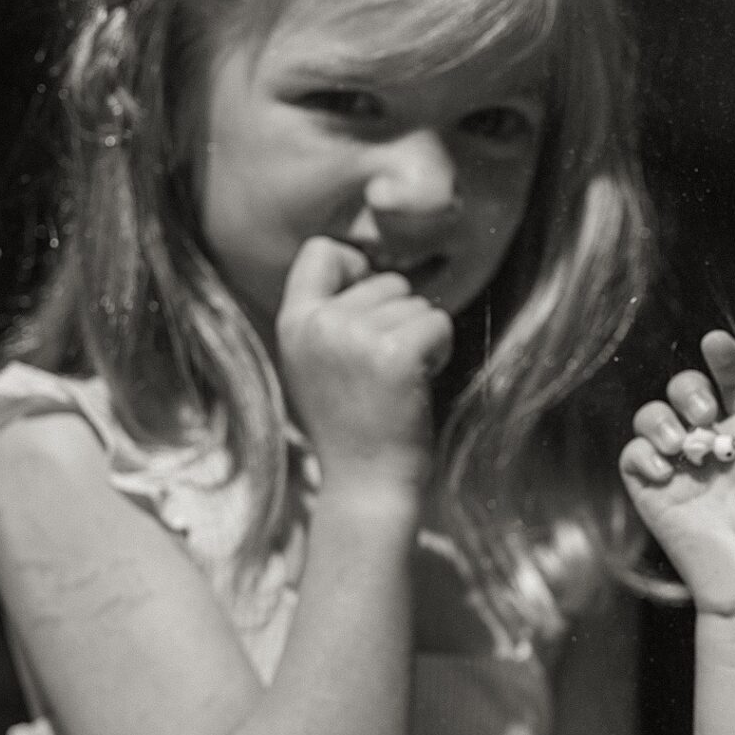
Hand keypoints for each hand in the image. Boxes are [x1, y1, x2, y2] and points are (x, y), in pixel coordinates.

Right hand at [275, 236, 453, 495]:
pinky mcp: (396, 353)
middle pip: (385, 279)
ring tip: (398, 383)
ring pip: (416, 302)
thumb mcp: (317, 362)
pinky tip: (418, 385)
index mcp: (293, 322)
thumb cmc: (353, 425)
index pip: (322, 249)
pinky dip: (441, 350)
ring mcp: (355, 337)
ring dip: (421, 338)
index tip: (369, 311)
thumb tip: (369, 261)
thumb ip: (330, 313)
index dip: (356, 268)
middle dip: (399, 317)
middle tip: (384, 371)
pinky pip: (438, 322)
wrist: (367, 485)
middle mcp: (319, 323)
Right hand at [619, 332, 734, 615]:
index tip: (716, 343)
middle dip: (689, 391)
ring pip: (654, 416)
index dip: (725, 357)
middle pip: (687, 390)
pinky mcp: (654, 492)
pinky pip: (634, 456)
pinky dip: (643, 454)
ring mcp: (681, 466)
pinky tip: (665, 471)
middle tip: (706, 417)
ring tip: (682, 446)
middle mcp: (714, 440)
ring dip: (661, 420)